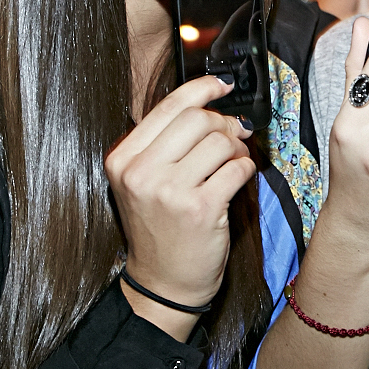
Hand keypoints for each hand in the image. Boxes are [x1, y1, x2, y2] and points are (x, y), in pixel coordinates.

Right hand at [105, 76, 256, 332]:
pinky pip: (237, 169)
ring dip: (237, 148)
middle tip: (235, 134)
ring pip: (220, 141)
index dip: (203, 89)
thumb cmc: (159, 229)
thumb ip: (164, 143)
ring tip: (235, 161)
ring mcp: (169, 191)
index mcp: (123, 159)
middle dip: (225, 123)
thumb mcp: (143, 181)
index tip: (222, 85)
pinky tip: (239, 177)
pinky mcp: (200, 209)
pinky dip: (246, 168)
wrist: (162, 282)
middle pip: (198, 119)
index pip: (169, 106)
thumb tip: (206, 102)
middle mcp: (140, 172)